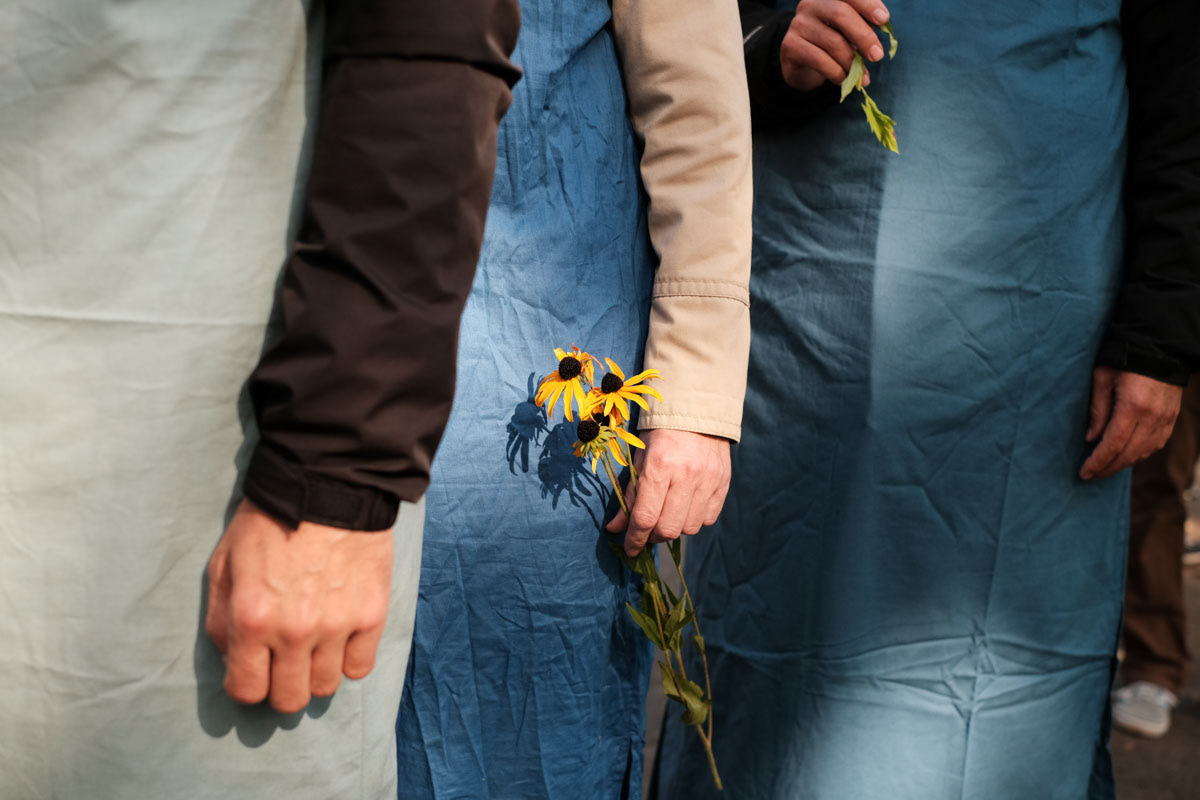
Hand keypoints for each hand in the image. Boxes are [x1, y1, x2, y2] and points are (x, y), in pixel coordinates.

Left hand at [205, 500, 392, 712]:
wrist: (328, 486)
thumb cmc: (270, 522)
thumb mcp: (224, 564)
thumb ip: (220, 619)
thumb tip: (233, 659)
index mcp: (251, 619)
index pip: (246, 692)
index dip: (246, 685)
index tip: (253, 669)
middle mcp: (293, 631)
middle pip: (289, 700)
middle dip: (281, 686)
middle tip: (283, 662)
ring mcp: (336, 626)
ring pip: (325, 688)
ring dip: (315, 673)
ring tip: (313, 647)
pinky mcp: (371, 615)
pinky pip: (360, 668)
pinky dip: (348, 660)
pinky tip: (340, 639)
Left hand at [606, 429, 731, 555]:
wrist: (697, 412)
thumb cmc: (661, 436)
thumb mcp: (639, 460)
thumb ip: (629, 496)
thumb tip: (615, 529)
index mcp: (659, 466)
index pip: (645, 517)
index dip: (635, 539)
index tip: (630, 548)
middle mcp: (686, 475)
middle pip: (668, 528)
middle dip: (654, 536)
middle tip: (648, 530)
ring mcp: (708, 480)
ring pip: (690, 528)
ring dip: (675, 528)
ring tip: (668, 514)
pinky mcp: (723, 483)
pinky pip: (708, 519)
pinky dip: (694, 519)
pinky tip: (687, 507)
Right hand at [780, 0, 890, 91]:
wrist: (801, 61)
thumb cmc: (831, 41)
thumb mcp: (848, 30)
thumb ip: (864, 26)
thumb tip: (882, 34)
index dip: (868, 4)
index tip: (884, 20)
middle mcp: (810, 4)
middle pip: (840, 14)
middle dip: (863, 36)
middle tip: (877, 56)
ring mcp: (799, 24)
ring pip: (832, 41)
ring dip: (851, 62)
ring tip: (862, 75)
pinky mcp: (791, 45)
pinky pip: (819, 60)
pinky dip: (837, 72)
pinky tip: (844, 79)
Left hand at [1079, 367, 1182, 479]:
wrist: (1160, 347)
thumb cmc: (1124, 358)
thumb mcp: (1102, 378)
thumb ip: (1097, 410)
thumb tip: (1090, 439)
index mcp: (1133, 406)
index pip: (1114, 444)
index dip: (1098, 462)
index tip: (1084, 472)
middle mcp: (1153, 417)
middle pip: (1129, 454)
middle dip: (1108, 468)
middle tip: (1090, 475)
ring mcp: (1166, 419)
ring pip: (1144, 452)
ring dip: (1123, 464)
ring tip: (1104, 469)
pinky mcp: (1172, 419)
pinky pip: (1156, 445)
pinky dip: (1139, 454)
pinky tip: (1125, 457)